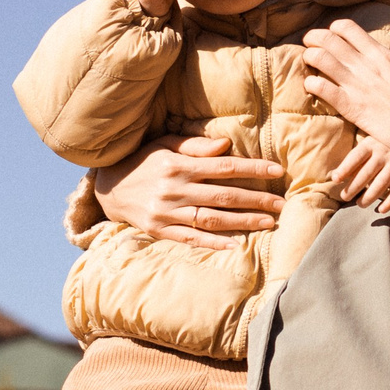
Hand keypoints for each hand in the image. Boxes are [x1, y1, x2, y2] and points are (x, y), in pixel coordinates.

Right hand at [91, 135, 284, 250]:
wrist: (108, 188)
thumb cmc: (143, 162)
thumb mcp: (164, 144)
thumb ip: (195, 145)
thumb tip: (226, 145)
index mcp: (178, 165)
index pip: (223, 167)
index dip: (252, 169)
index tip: (276, 171)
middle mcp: (174, 189)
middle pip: (223, 196)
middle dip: (256, 200)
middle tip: (282, 204)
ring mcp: (167, 212)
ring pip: (211, 219)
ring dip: (242, 222)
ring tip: (268, 223)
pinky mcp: (160, 230)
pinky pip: (190, 238)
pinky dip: (213, 242)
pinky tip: (235, 245)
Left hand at [300, 19, 389, 193]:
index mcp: (383, 55)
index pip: (349, 29)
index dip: (335, 28)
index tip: (331, 34)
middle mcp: (367, 66)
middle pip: (329, 40)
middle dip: (314, 37)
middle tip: (309, 42)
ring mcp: (357, 86)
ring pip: (321, 59)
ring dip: (310, 56)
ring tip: (307, 60)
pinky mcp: (352, 107)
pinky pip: (322, 89)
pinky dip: (311, 84)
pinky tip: (311, 86)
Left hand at [330, 137, 389, 211]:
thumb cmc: (381, 147)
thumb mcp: (367, 147)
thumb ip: (352, 161)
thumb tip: (334, 176)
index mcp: (371, 143)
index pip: (355, 157)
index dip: (345, 168)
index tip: (335, 180)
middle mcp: (385, 152)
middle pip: (366, 173)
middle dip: (353, 187)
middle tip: (345, 197)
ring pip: (381, 184)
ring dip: (369, 197)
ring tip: (360, 204)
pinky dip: (389, 202)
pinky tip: (380, 210)